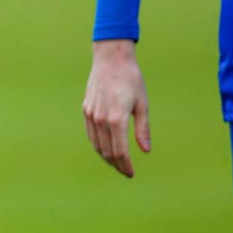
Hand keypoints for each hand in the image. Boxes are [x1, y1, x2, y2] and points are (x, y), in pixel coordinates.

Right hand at [83, 39, 150, 177]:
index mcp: (117, 119)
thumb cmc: (131, 80)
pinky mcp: (86, 109)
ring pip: (96, 144)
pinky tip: (105, 148)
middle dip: (116, 164)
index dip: (126, 166)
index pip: (120, 151)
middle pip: (107, 151)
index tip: (131, 174)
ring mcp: (91, 114)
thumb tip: (146, 150)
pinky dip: (97, 145)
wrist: (111, 59)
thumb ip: (143, 129)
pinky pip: (91, 134)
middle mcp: (101, 119)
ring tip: (116, 163)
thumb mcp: (143, 104)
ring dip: (106, 157)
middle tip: (126, 172)